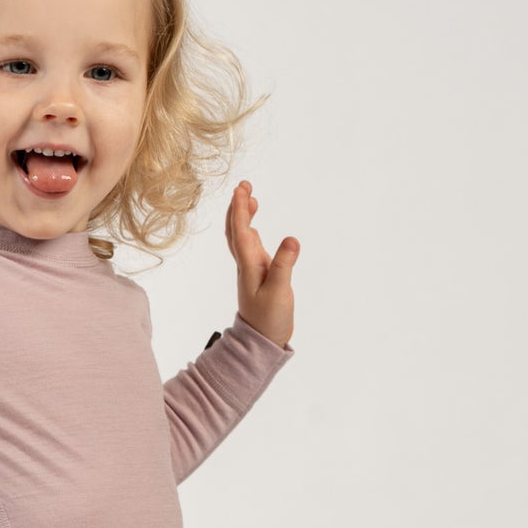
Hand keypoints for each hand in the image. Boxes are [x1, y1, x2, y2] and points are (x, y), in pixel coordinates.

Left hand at [226, 180, 297, 347]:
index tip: (243, 188)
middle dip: (238, 207)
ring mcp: (251, 269)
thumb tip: (291, 239)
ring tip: (250, 199)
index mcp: (249, 265)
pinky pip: (249, 248)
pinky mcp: (258, 276)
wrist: (261, 341)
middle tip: (245, 185)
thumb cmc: (269, 320)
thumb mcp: (279, 292)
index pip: (241, 231)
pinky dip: (249, 232)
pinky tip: (253, 228)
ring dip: (243, 217)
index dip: (240, 209)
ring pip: (241, 237)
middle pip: (236, 230)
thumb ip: (285, 266)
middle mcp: (246, 264)